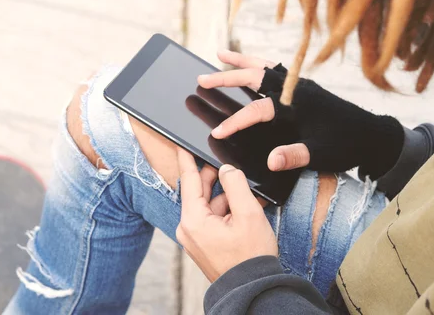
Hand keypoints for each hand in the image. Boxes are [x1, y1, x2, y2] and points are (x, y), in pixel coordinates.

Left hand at [176, 148, 277, 281]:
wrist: (252, 290)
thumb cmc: (251, 257)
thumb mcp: (248, 214)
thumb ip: (235, 184)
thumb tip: (226, 169)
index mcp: (193, 220)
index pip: (189, 180)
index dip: (187, 158)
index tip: (180, 143)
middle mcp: (188, 228)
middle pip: (199, 192)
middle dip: (216, 179)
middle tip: (230, 166)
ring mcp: (194, 237)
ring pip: (208, 205)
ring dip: (226, 198)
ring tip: (248, 195)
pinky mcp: (203, 243)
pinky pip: (211, 218)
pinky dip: (226, 211)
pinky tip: (244, 209)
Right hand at [199, 51, 403, 178]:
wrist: (372, 134)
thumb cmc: (346, 144)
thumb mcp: (321, 155)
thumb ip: (295, 156)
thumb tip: (270, 161)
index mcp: (297, 105)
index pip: (257, 111)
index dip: (235, 122)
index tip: (217, 131)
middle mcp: (296, 89)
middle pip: (255, 77)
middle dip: (227, 77)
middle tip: (202, 78)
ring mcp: (300, 84)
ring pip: (265, 67)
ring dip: (242, 61)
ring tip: (220, 55)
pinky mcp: (304, 86)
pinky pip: (276, 70)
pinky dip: (260, 65)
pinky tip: (252, 66)